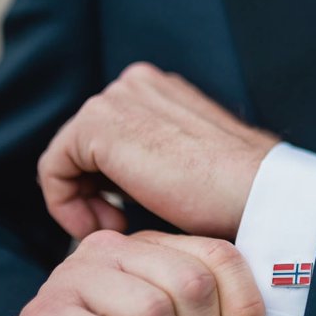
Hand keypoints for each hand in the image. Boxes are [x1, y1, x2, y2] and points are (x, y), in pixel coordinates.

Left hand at [37, 62, 278, 241]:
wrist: (260, 196)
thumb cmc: (243, 197)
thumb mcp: (201, 172)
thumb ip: (168, 164)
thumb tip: (146, 186)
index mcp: (163, 91)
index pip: (112, 137)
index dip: (110, 186)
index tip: (130, 221)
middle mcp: (136, 84)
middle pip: (86, 144)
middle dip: (95, 193)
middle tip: (120, 229)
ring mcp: (116, 98)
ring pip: (69, 156)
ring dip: (83, 202)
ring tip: (114, 231)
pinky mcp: (98, 124)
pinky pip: (55, 167)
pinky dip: (65, 204)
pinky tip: (99, 229)